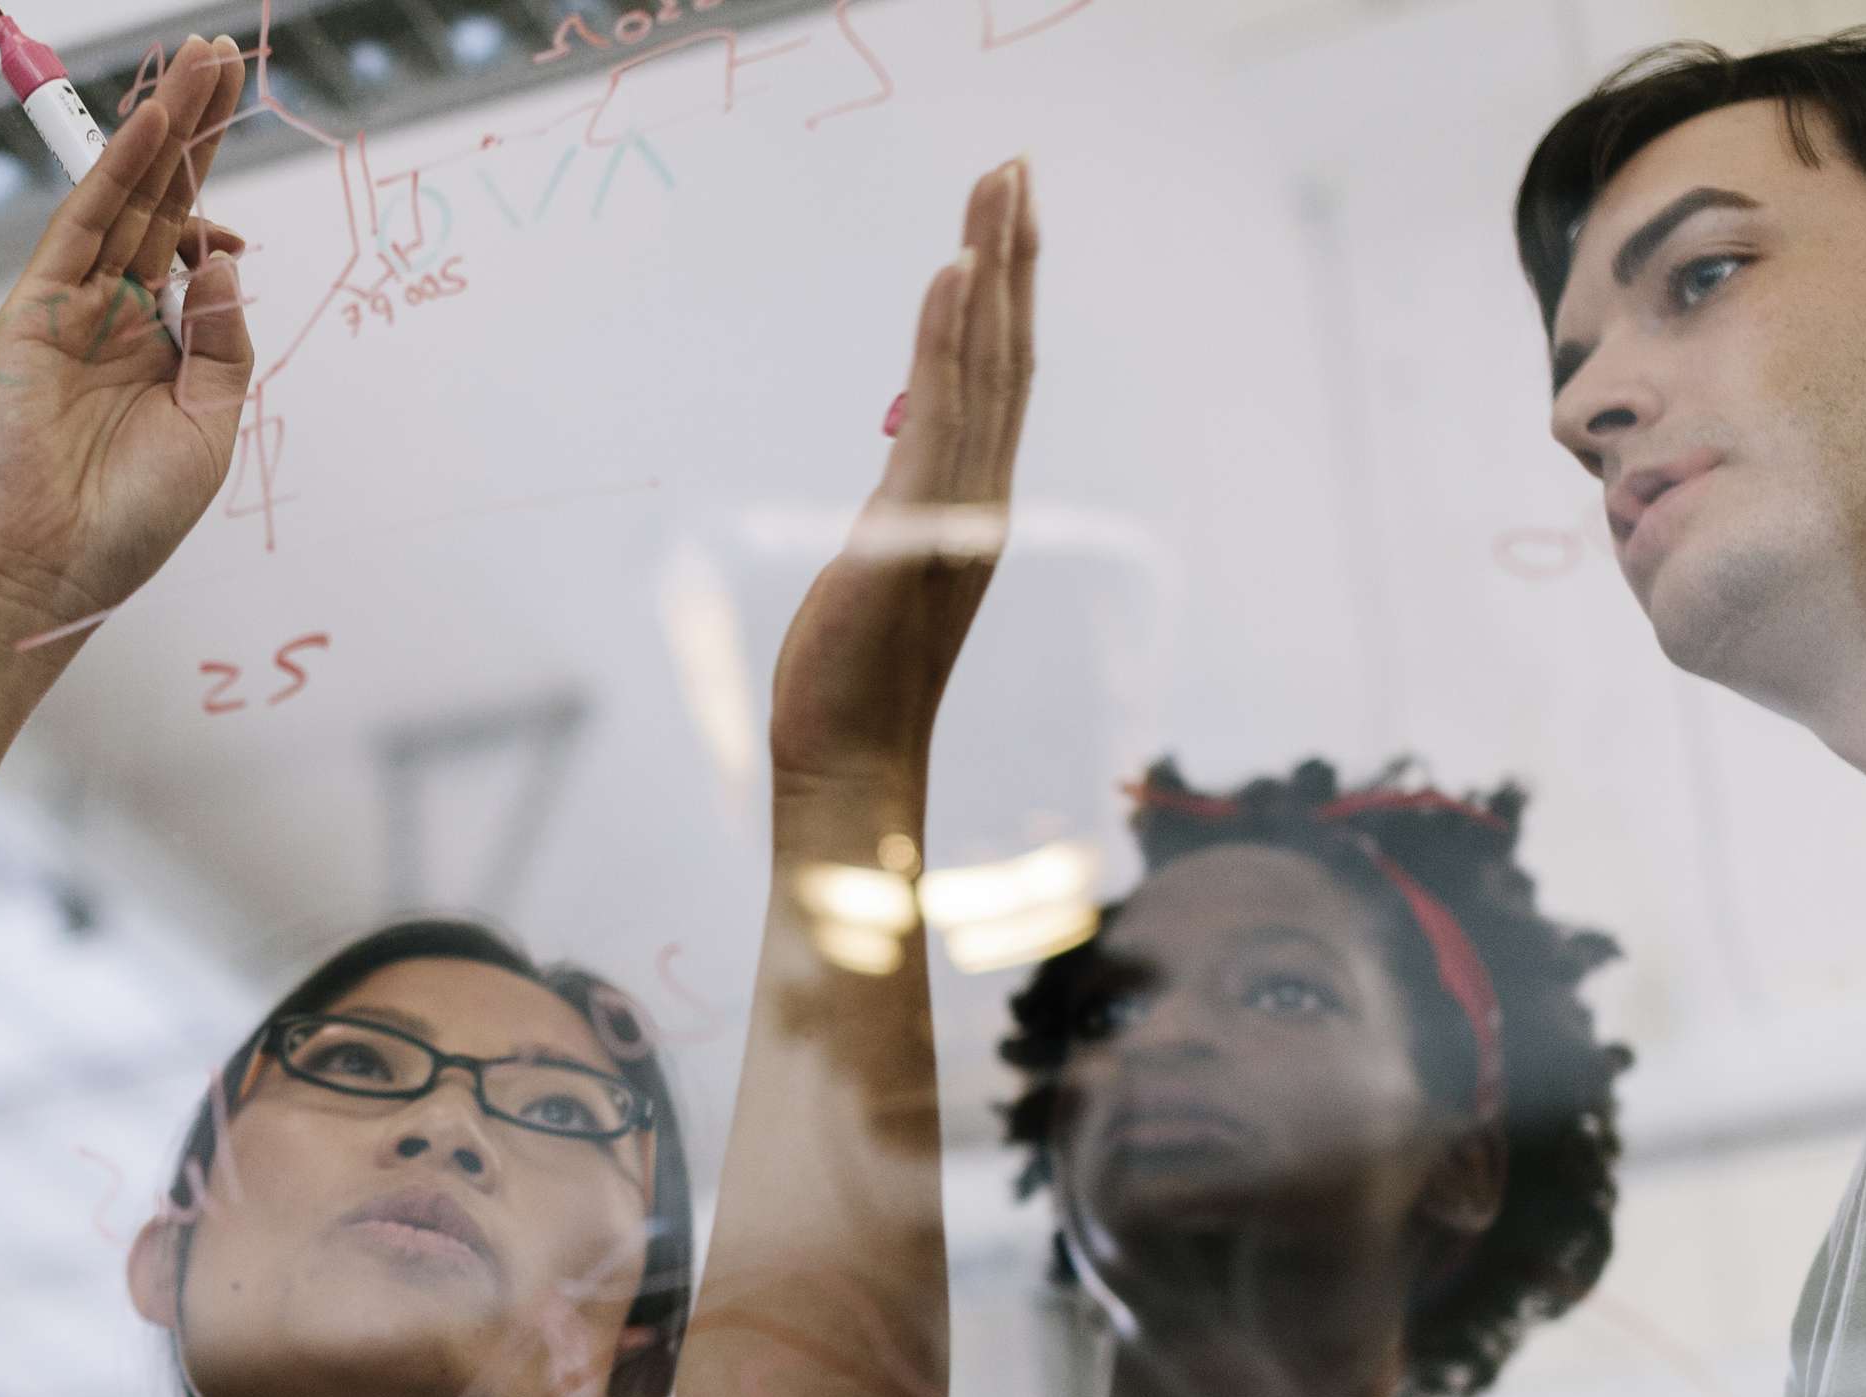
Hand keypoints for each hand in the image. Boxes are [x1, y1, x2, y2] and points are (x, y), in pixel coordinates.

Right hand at [0, 36, 253, 649]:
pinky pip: (83, 227)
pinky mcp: (34, 312)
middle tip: (219, 57)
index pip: (192, 240)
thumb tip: (224, 259)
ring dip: (161, 130)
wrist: (50, 572)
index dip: (213, 180)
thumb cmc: (128, 522)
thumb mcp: (210, 428)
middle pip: (161, 200)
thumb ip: (224, 342)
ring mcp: (73, 309)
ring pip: (125, 200)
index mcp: (161, 346)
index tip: (238, 119)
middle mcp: (117, 315)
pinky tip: (150, 127)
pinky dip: (116, 174)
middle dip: (192, 130)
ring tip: (197, 66)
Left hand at [769, 157, 1035, 799]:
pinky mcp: (916, 523)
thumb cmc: (852, 681)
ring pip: (986, 363)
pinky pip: (943, 412)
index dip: (1007, 292)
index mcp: (972, 503)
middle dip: (1013, 252)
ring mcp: (957, 509)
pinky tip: (954, 274)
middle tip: (1015, 166)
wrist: (849, 760)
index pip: (998, 376)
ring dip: (991, 266)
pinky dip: (951, 338)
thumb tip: (900, 484)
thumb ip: (900, 518)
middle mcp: (981, 496)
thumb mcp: (877, 572)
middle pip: (1009, 349)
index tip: (1005, 216)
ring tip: (996, 185)